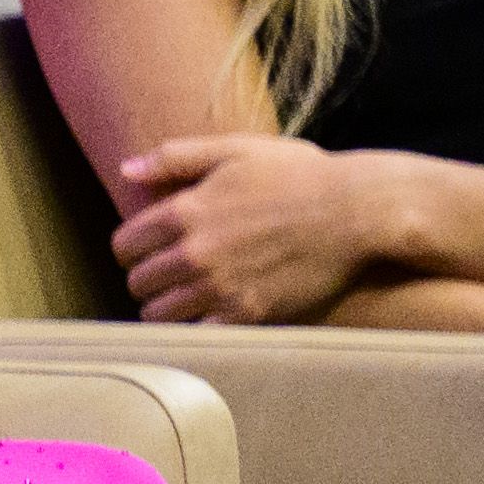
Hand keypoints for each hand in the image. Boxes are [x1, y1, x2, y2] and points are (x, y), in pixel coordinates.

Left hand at [111, 132, 398, 325]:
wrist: (358, 212)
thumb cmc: (300, 176)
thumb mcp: (237, 150)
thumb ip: (176, 158)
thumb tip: (127, 169)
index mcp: (184, 213)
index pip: (124, 246)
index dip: (132, 248)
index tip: (147, 249)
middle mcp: (195, 253)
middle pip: (138, 282)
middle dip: (147, 278)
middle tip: (164, 275)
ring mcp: (221, 287)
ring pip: (159, 314)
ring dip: (165, 306)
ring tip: (181, 297)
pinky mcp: (249, 313)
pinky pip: (198, 332)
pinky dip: (197, 326)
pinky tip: (209, 314)